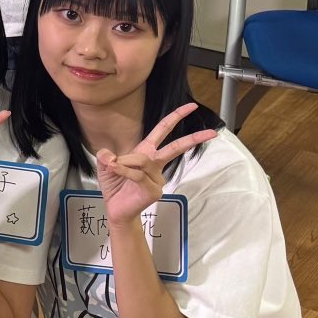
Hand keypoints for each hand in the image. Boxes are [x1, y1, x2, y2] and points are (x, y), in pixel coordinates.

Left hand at [95, 102, 217, 225]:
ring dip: (124, 162)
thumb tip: (107, 154)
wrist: (116, 210)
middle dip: (193, 138)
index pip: (163, 131)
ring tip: (113, 168)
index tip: (191, 106)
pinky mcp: (154, 190)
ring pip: (142, 160)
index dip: (176, 117)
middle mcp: (156, 164)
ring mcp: (158, 178)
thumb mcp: (105, 166)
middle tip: (212, 133)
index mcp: (147, 153)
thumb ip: (105, 156)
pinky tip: (115, 171)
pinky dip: (123, 171)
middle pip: (175, 147)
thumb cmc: (115, 186)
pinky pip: (137, 175)